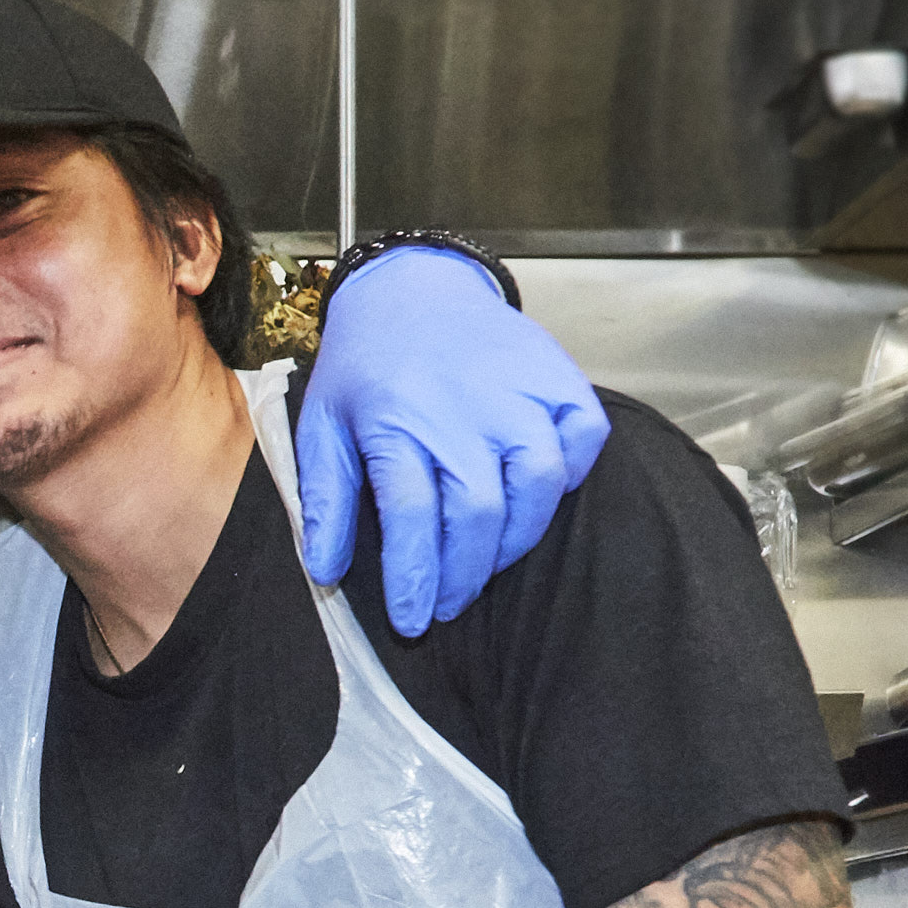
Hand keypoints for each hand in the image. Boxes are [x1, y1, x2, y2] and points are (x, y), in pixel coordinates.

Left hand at [296, 245, 609, 637]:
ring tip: (487, 559)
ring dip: (517, 537)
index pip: (410, 517)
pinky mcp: (558, 376)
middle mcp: (463, 406)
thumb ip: (326, 499)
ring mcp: (518, 389)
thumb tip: (325, 570)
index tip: (413, 619)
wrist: (412, 288)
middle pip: (479, 511)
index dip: (415, 578)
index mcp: (397, 419)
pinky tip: (535, 494)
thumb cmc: (365, 367)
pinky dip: (570, 475)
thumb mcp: (322, 426)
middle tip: (449, 603)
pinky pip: (584, 439)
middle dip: (465, 574)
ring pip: (541, 483)